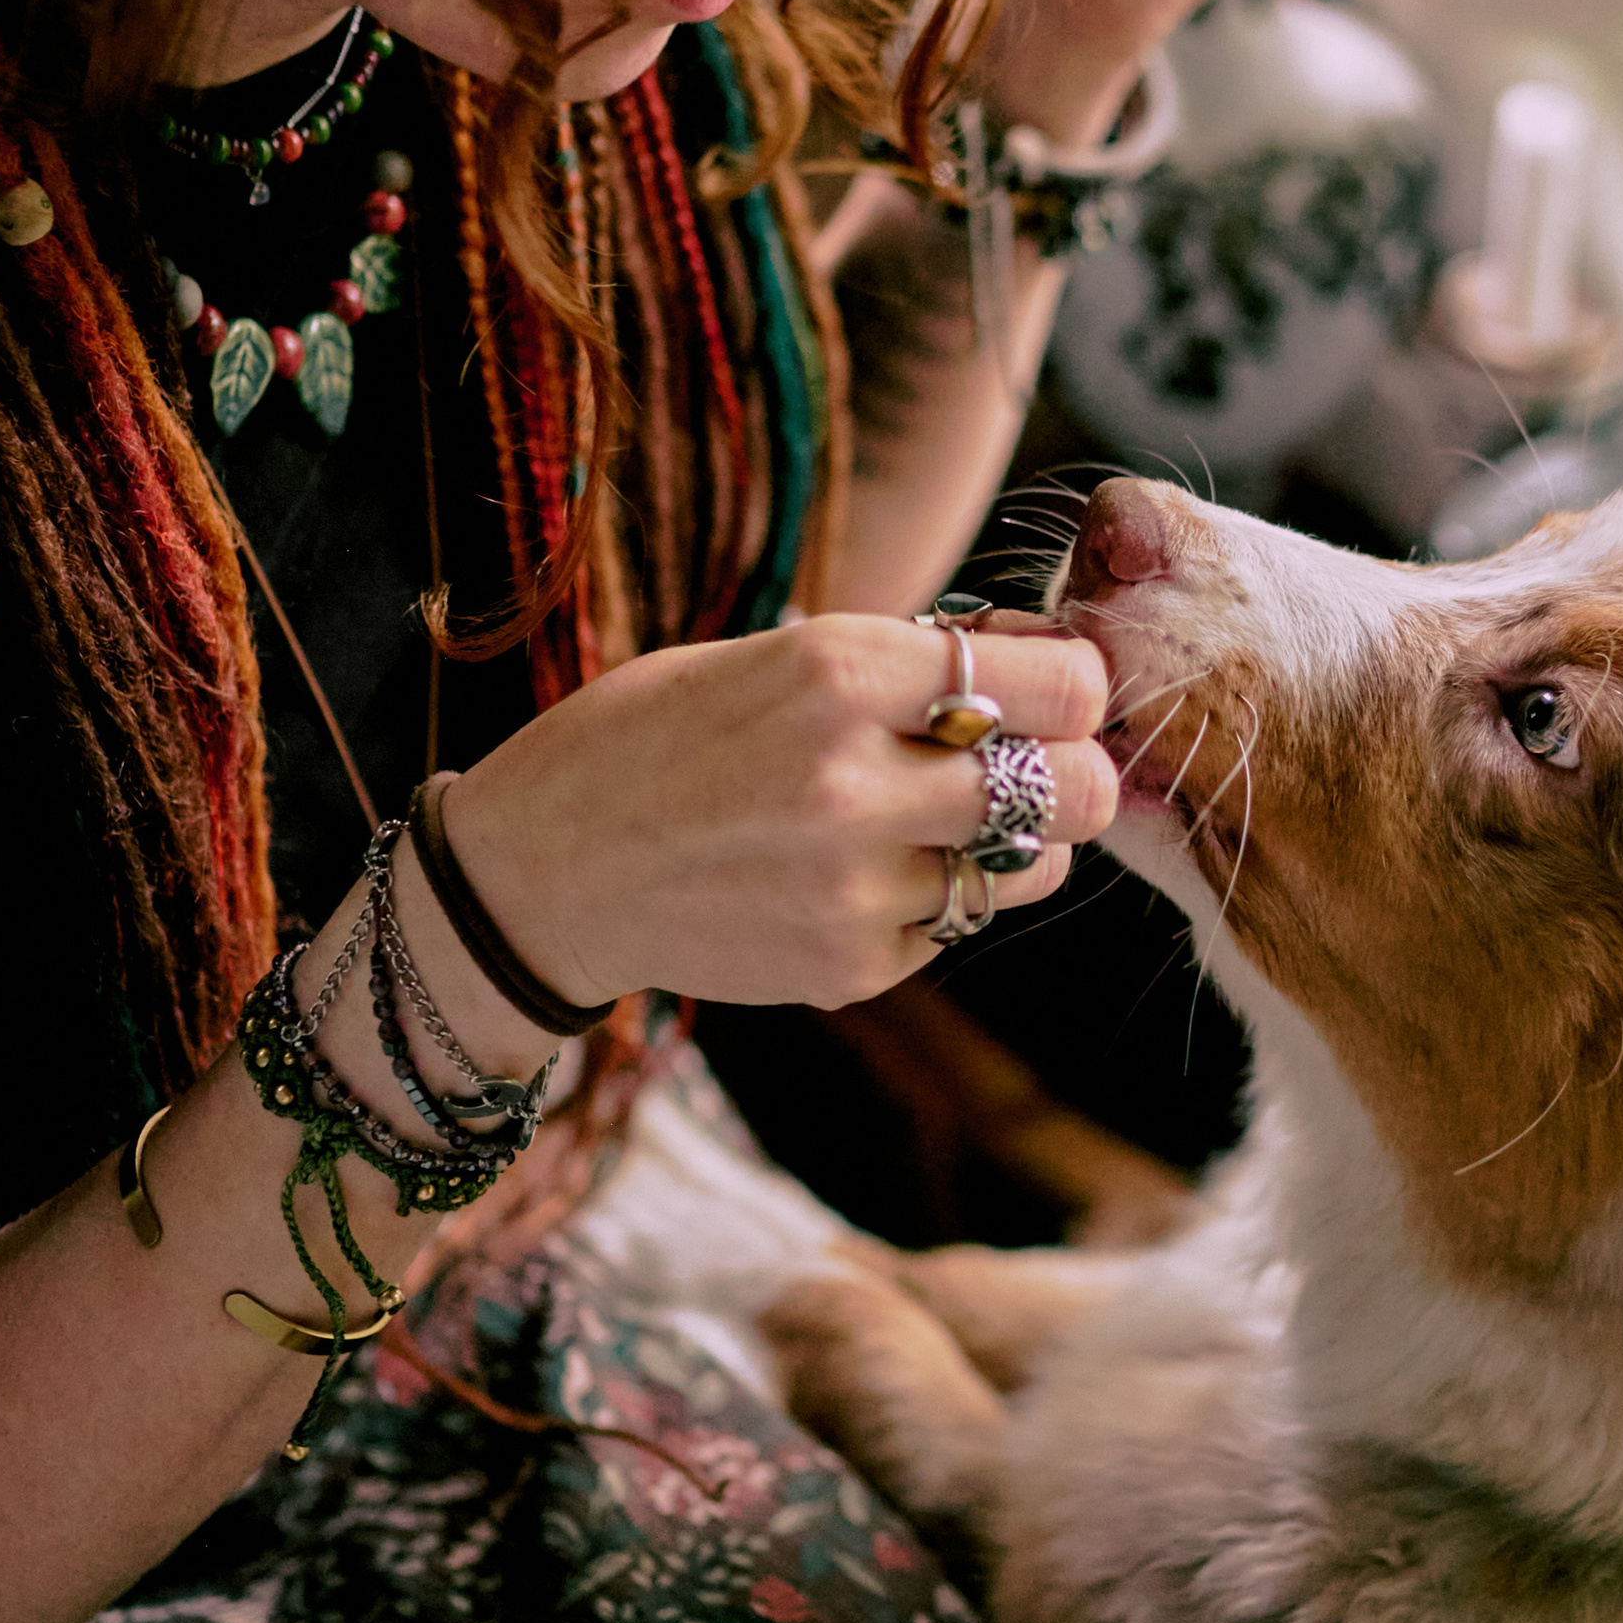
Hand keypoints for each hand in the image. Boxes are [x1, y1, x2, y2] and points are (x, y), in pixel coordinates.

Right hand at [436, 618, 1115, 1025]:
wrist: (543, 872)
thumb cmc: (660, 738)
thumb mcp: (775, 655)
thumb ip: (906, 663)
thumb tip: (1048, 659)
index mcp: (838, 673)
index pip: (1063, 685)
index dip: (1077, 685)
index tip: (1053, 688)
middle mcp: (857, 783)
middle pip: (1080, 789)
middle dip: (1076, 769)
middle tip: (1033, 760)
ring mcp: (856, 888)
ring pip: (1031, 867)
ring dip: (1005, 839)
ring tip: (927, 816)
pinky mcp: (850, 966)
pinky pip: (954, 924)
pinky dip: (930, 897)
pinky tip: (854, 872)